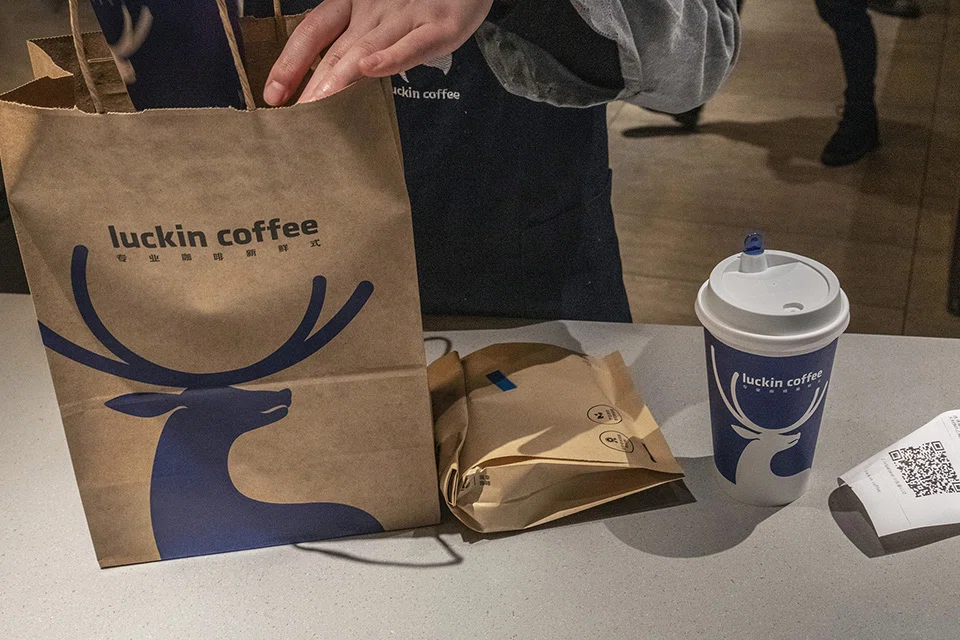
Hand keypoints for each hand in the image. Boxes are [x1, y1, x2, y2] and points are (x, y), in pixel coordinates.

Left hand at [263, 0, 493, 104]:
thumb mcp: (387, 12)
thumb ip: (362, 40)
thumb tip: (332, 82)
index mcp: (357, 3)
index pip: (314, 32)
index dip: (291, 62)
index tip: (274, 95)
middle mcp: (376, 9)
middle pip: (336, 50)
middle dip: (311, 83)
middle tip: (292, 117)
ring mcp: (408, 15)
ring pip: (367, 48)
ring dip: (339, 78)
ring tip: (316, 106)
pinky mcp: (441, 24)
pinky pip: (413, 43)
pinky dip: (391, 56)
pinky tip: (369, 69)